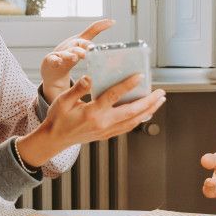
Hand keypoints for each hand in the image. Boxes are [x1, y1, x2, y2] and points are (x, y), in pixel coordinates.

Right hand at [17, 74, 165, 166]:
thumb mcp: (63, 100)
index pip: (114, 96)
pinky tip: (146, 112)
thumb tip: (90, 78)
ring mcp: (106, 130)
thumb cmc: (58, 118)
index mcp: (92, 112)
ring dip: (148, 111)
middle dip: (149, 101)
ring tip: (159, 100)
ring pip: (133, 121)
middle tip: (161, 92)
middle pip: (132, 112)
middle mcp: (102, 123)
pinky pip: (127, 127)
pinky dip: (139, 119)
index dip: (128, 85)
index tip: (140, 76)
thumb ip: (78, 88)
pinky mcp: (106, 134)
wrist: (54, 139)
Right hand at [40, 19, 113, 102]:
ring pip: (67, 53)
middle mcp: (71, 46)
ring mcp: (61, 53)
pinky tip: (58, 62)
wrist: (52, 64)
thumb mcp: (83, 40)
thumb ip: (95, 30)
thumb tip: (112, 20)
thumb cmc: (70, 50)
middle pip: (79, 45)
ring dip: (71, 55)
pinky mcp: (51, 60)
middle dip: (85, 46)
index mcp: (80, 42)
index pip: (90, 35)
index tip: (112, 22)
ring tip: (76, 57)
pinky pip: (53, 60)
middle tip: (91, 49)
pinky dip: (55, 60)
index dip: (100, 28)